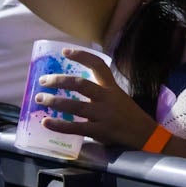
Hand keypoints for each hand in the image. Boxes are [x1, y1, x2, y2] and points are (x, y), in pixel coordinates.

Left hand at [34, 48, 156, 149]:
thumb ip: (100, 92)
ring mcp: (104, 114)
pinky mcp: (100, 131)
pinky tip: (46, 122)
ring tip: (39, 98)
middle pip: (81, 84)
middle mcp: (107, 97)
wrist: (145, 134)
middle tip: (43, 80)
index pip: (98, 65)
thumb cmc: (128, 115)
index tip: (65, 52)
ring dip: (54, 101)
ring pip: (75, 105)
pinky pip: (76, 127)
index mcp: (112, 87)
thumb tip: (74, 87)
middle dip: (59, 81)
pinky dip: (59, 125)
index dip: (81, 56)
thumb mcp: (118, 97)